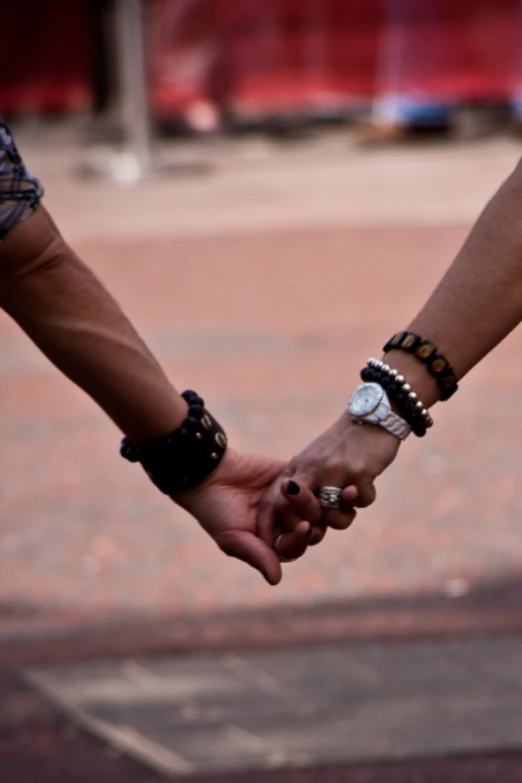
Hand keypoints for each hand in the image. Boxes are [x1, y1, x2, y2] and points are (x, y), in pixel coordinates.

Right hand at [172, 449, 310, 585]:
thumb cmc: (216, 511)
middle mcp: (284, 522)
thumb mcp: (233, 537)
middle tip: (302, 507)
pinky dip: (306, 478)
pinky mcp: (290, 474)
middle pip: (312, 526)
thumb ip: (256, 556)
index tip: (303, 528)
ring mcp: (289, 499)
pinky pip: (307, 478)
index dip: (301, 539)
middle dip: (310, 518)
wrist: (207, 474)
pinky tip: (294, 477)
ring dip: (308, 498)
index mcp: (273, 542)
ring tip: (293, 488)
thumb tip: (276, 580)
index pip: (296, 547)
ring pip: (313, 503)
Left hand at [257, 414, 400, 555]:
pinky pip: (362, 502)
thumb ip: (306, 489)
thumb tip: (308, 527)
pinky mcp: (359, 472)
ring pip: (334, 517)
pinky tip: (367, 482)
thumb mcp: (316, 462)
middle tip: (332, 515)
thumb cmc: (343, 446)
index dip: (294, 524)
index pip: (282, 505)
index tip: (309, 523)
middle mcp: (312, 469)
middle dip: (321, 523)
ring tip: (351, 499)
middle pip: (306, 515)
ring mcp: (335, 471)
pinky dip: (367, 497)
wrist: (371, 418)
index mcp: (298, 467)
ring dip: (346, 515)